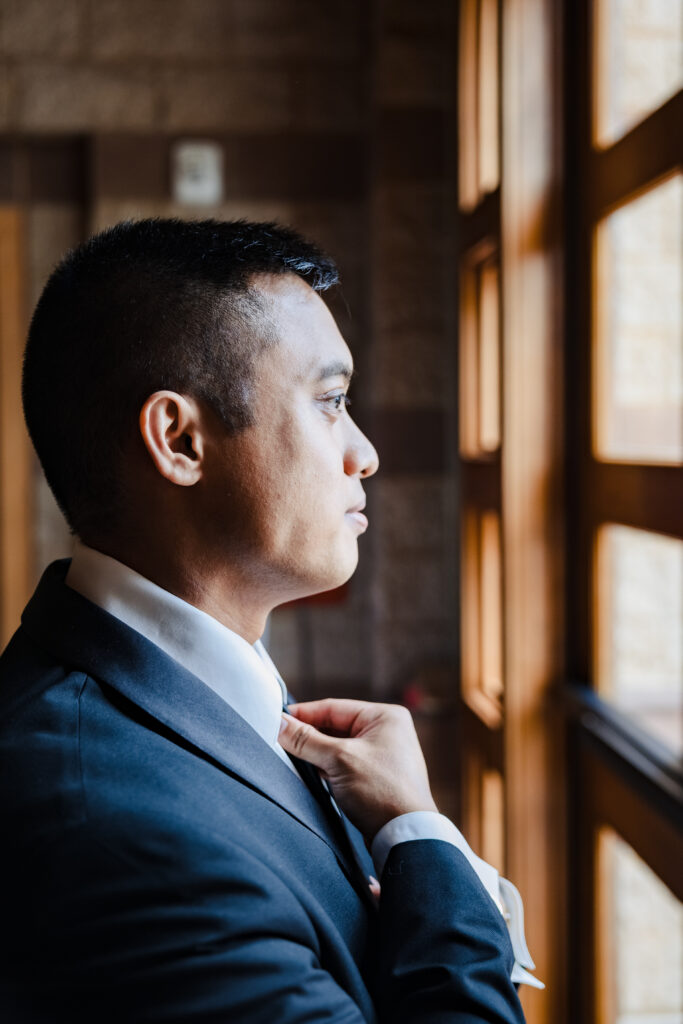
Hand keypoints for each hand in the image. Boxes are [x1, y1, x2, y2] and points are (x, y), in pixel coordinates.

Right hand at [278, 699, 437, 841]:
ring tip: (291, 757)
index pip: (334, 707)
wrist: (405, 836)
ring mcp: (381, 755)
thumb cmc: (383, 792)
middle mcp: (386, 732)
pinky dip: (326, 768)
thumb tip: (280, 724)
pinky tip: (310, 773)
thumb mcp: (339, 759)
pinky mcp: (375, 777)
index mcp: (385, 716)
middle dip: (309, 735)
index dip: (304, 714)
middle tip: (280, 739)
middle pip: (335, 726)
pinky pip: (343, 764)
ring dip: (316, 753)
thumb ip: (306, 740)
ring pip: (337, 747)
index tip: (278, 719)